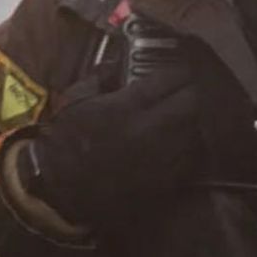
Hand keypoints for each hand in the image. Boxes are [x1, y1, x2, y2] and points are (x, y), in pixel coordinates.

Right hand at [26, 61, 200, 225]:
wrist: (60, 194)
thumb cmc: (64, 145)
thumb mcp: (73, 103)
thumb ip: (98, 78)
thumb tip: (117, 63)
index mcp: (124, 107)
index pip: (167, 80)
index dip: (179, 72)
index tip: (181, 71)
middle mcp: (147, 130)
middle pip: (190, 102)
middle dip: (193, 92)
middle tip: (190, 90)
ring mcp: (159, 158)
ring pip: (196, 130)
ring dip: (196, 119)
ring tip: (191, 115)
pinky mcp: (164, 182)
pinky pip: (192, 159)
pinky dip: (193, 147)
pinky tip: (186, 142)